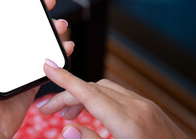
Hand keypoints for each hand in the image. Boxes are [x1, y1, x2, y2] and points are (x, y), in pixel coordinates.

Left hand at [0, 0, 74, 137]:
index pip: (2, 9)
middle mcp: (5, 46)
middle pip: (24, 18)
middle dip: (37, 3)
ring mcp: (20, 59)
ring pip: (40, 35)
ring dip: (52, 24)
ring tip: (57, 22)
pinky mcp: (32, 73)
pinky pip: (49, 57)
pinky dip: (60, 50)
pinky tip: (65, 44)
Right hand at [38, 59, 187, 138]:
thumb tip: (67, 129)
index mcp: (130, 123)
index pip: (90, 93)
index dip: (65, 79)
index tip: (48, 66)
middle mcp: (138, 107)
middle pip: (93, 89)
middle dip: (67, 95)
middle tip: (47, 109)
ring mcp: (145, 105)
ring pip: (104, 88)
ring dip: (82, 96)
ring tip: (67, 114)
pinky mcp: (149, 107)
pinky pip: (117, 94)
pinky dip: (98, 98)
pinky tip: (91, 111)